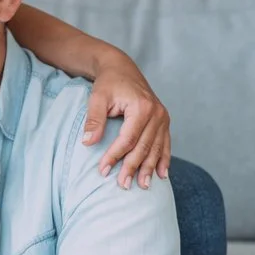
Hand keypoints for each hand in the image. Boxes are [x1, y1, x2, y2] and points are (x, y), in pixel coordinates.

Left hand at [82, 55, 170, 189]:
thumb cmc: (108, 83)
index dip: (115, 156)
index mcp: (141, 107)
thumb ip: (94, 120)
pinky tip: (161, 174)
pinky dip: (163, 159)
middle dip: (133, 167)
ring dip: (149, 168)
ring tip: (142, 186)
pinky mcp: (164, 121)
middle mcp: (157, 113)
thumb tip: (88, 143)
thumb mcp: (97, 98)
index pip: (128, 139)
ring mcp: (163, 117)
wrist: (121, 69)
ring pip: (156, 148)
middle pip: (144, 147)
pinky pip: (165, 143)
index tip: (103, 170)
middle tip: (123, 185)